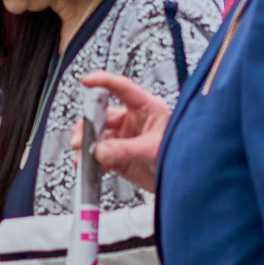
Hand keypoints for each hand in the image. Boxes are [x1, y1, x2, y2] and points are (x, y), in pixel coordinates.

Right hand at [70, 71, 170, 192]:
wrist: (184, 183)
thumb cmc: (179, 156)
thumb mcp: (153, 149)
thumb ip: (125, 150)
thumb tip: (98, 151)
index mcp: (146, 108)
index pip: (122, 88)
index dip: (104, 81)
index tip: (86, 81)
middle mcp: (132, 120)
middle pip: (102, 116)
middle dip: (87, 127)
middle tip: (80, 141)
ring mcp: (124, 138)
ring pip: (97, 136)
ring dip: (86, 146)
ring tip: (82, 158)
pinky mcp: (119, 156)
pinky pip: (99, 155)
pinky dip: (91, 161)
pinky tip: (90, 167)